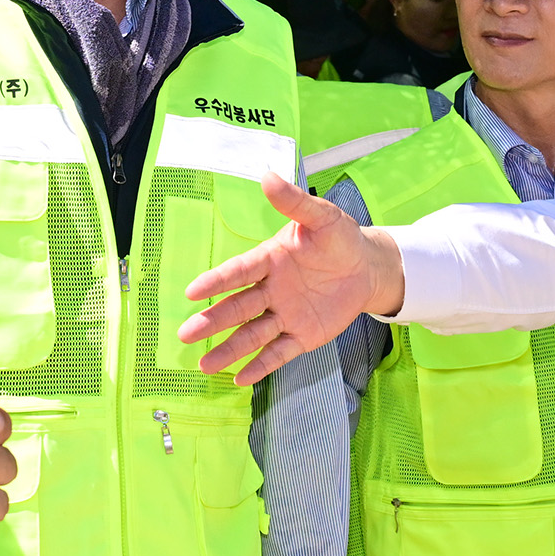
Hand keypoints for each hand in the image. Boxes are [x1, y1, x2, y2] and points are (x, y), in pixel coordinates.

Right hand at [178, 170, 403, 383]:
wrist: (368, 267)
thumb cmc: (340, 239)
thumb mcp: (322, 217)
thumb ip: (295, 203)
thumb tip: (267, 176)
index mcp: (269, 260)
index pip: (238, 272)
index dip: (216, 282)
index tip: (191, 291)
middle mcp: (271, 290)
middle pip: (237, 307)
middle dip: (212, 321)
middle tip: (187, 333)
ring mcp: (284, 315)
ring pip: (252, 334)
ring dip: (229, 349)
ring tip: (205, 365)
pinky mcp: (302, 335)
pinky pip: (279, 352)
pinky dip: (261, 366)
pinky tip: (241, 379)